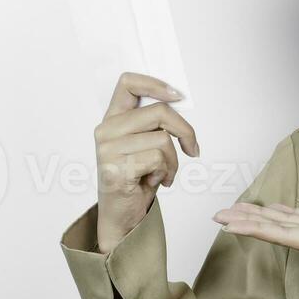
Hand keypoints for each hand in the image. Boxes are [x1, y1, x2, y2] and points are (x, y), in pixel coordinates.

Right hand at [93, 72, 198, 252]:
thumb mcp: (143, 144)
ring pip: (162, 139)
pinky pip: (157, 159)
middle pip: (159, 112)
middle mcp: (106, 130)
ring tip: (164, 173)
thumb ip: (153, 123)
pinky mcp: (116, 169)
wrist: (121, 215)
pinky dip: (166, 173)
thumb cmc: (136, 178)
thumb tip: (177, 101)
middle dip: (185, 131)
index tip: (177, 96)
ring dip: (174, 161)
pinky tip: (155, 182)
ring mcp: (108, 150)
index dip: (155, 83)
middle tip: (192, 148)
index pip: (128, 83)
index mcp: (112, 118)